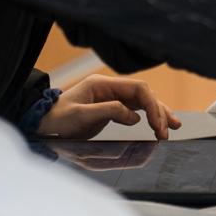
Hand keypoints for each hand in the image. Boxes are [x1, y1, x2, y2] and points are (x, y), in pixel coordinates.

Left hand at [37, 74, 181, 139]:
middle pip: (144, 95)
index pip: (138, 89)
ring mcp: (112, 97)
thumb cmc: (58, 118)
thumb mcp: (81, 115)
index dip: (152, 105)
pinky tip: (157, 125)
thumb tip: (134, 116)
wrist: (43, 123)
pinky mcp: (111, 108)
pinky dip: (148, 117)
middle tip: (166, 131)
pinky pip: (136, 110)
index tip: (157, 124)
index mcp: (103, 84)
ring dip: (158, 114)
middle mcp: (111, 88)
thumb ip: (108, 112)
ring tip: (172, 127)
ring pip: (143, 102)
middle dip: (158, 111)